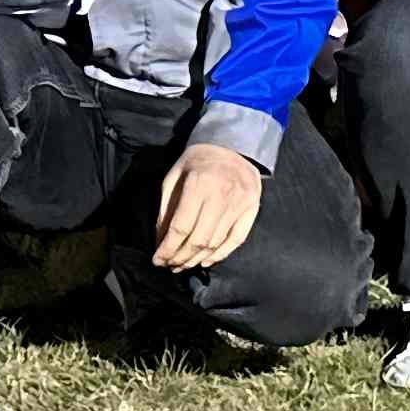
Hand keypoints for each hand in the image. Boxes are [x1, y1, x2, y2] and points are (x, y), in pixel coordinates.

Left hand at [149, 143, 262, 269]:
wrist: (231, 144)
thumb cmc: (197, 161)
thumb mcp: (174, 177)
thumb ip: (166, 209)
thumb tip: (161, 241)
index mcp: (199, 184)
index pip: (181, 227)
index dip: (167, 249)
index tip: (158, 260)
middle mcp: (222, 194)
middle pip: (199, 239)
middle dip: (180, 258)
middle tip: (170, 266)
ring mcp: (240, 202)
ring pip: (216, 242)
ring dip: (197, 259)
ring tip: (183, 265)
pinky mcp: (252, 207)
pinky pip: (236, 239)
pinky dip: (220, 254)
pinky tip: (206, 261)